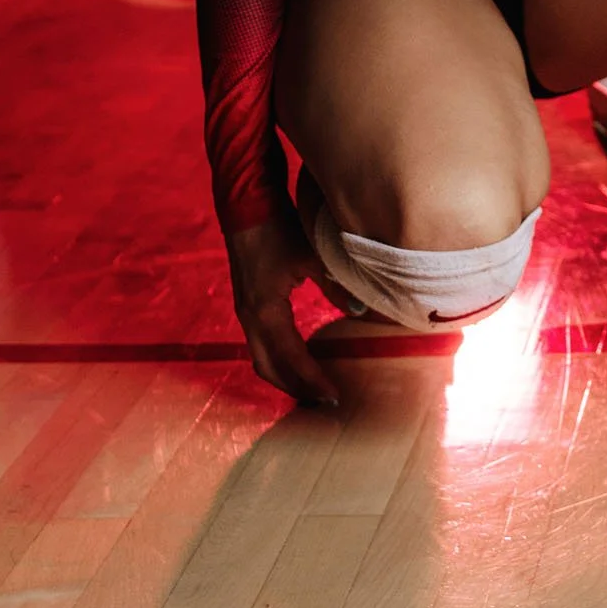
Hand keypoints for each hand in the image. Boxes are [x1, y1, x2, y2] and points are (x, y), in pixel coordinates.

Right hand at [225, 218, 340, 408]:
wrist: (247, 205)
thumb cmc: (280, 228)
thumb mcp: (313, 256)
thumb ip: (336, 286)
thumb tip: (362, 313)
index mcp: (265, 311)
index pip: (291, 358)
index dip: (312, 380)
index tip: (334, 397)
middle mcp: (250, 318)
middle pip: (269, 369)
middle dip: (296, 388)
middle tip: (324, 402)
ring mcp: (245, 311)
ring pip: (262, 358)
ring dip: (285, 376)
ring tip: (312, 388)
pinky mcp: (246, 303)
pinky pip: (261, 344)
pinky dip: (279, 359)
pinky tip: (298, 359)